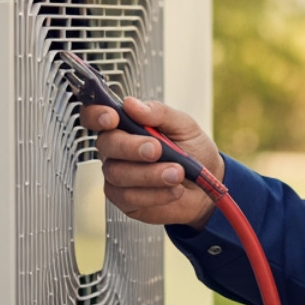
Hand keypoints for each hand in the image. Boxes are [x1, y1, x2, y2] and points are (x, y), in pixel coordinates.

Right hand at [80, 97, 223, 230]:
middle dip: (131, 147)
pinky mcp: (125, 200)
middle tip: (157, 149)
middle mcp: (117, 150)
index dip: (96, 114)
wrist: (208, 186)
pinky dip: (155, 193)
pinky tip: (173, 189)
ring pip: (117, 173)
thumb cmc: (193, 152)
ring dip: (150, 174)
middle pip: (106, 144)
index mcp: (126, 125)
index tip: (111, 117)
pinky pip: (129, 197)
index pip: (96, 116)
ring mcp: (119, 175)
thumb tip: (132, 104)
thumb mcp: (184, 126)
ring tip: (177, 172)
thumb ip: (159, 113)